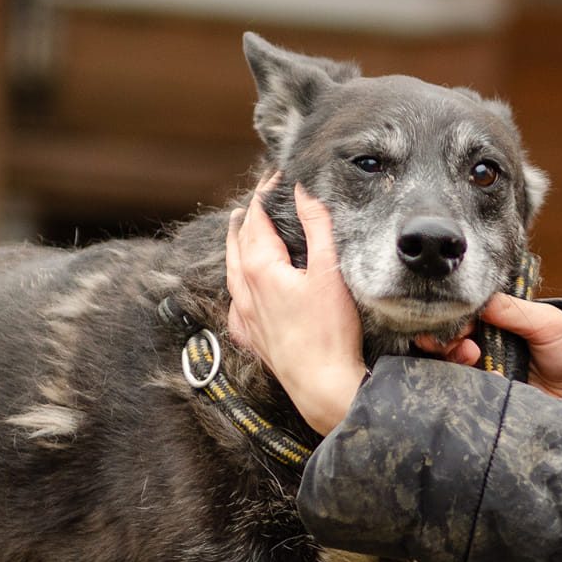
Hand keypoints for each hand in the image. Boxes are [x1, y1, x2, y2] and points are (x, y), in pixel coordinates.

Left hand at [226, 180, 366, 435]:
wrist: (322, 385)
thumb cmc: (329, 332)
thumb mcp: (329, 271)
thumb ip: (316, 226)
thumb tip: (302, 191)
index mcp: (261, 268)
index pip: (257, 218)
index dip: (265, 194)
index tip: (276, 176)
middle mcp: (246, 290)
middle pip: (240, 242)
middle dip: (248, 216)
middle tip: (257, 197)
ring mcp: (246, 316)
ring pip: (232, 272)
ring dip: (235, 246)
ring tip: (237, 229)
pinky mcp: (253, 338)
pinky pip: (236, 307)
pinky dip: (236, 290)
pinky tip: (240, 292)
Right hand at [416, 293, 561, 414]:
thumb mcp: (548, 322)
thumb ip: (512, 310)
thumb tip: (475, 299)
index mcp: (500, 329)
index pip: (462, 322)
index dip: (450, 321)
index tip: (455, 323)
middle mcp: (491, 355)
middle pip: (450, 350)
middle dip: (446, 344)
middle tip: (463, 344)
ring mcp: (493, 382)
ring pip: (456, 375)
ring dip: (456, 363)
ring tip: (472, 355)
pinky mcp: (500, 407)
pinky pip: (475, 402)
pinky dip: (476, 389)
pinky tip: (490, 380)